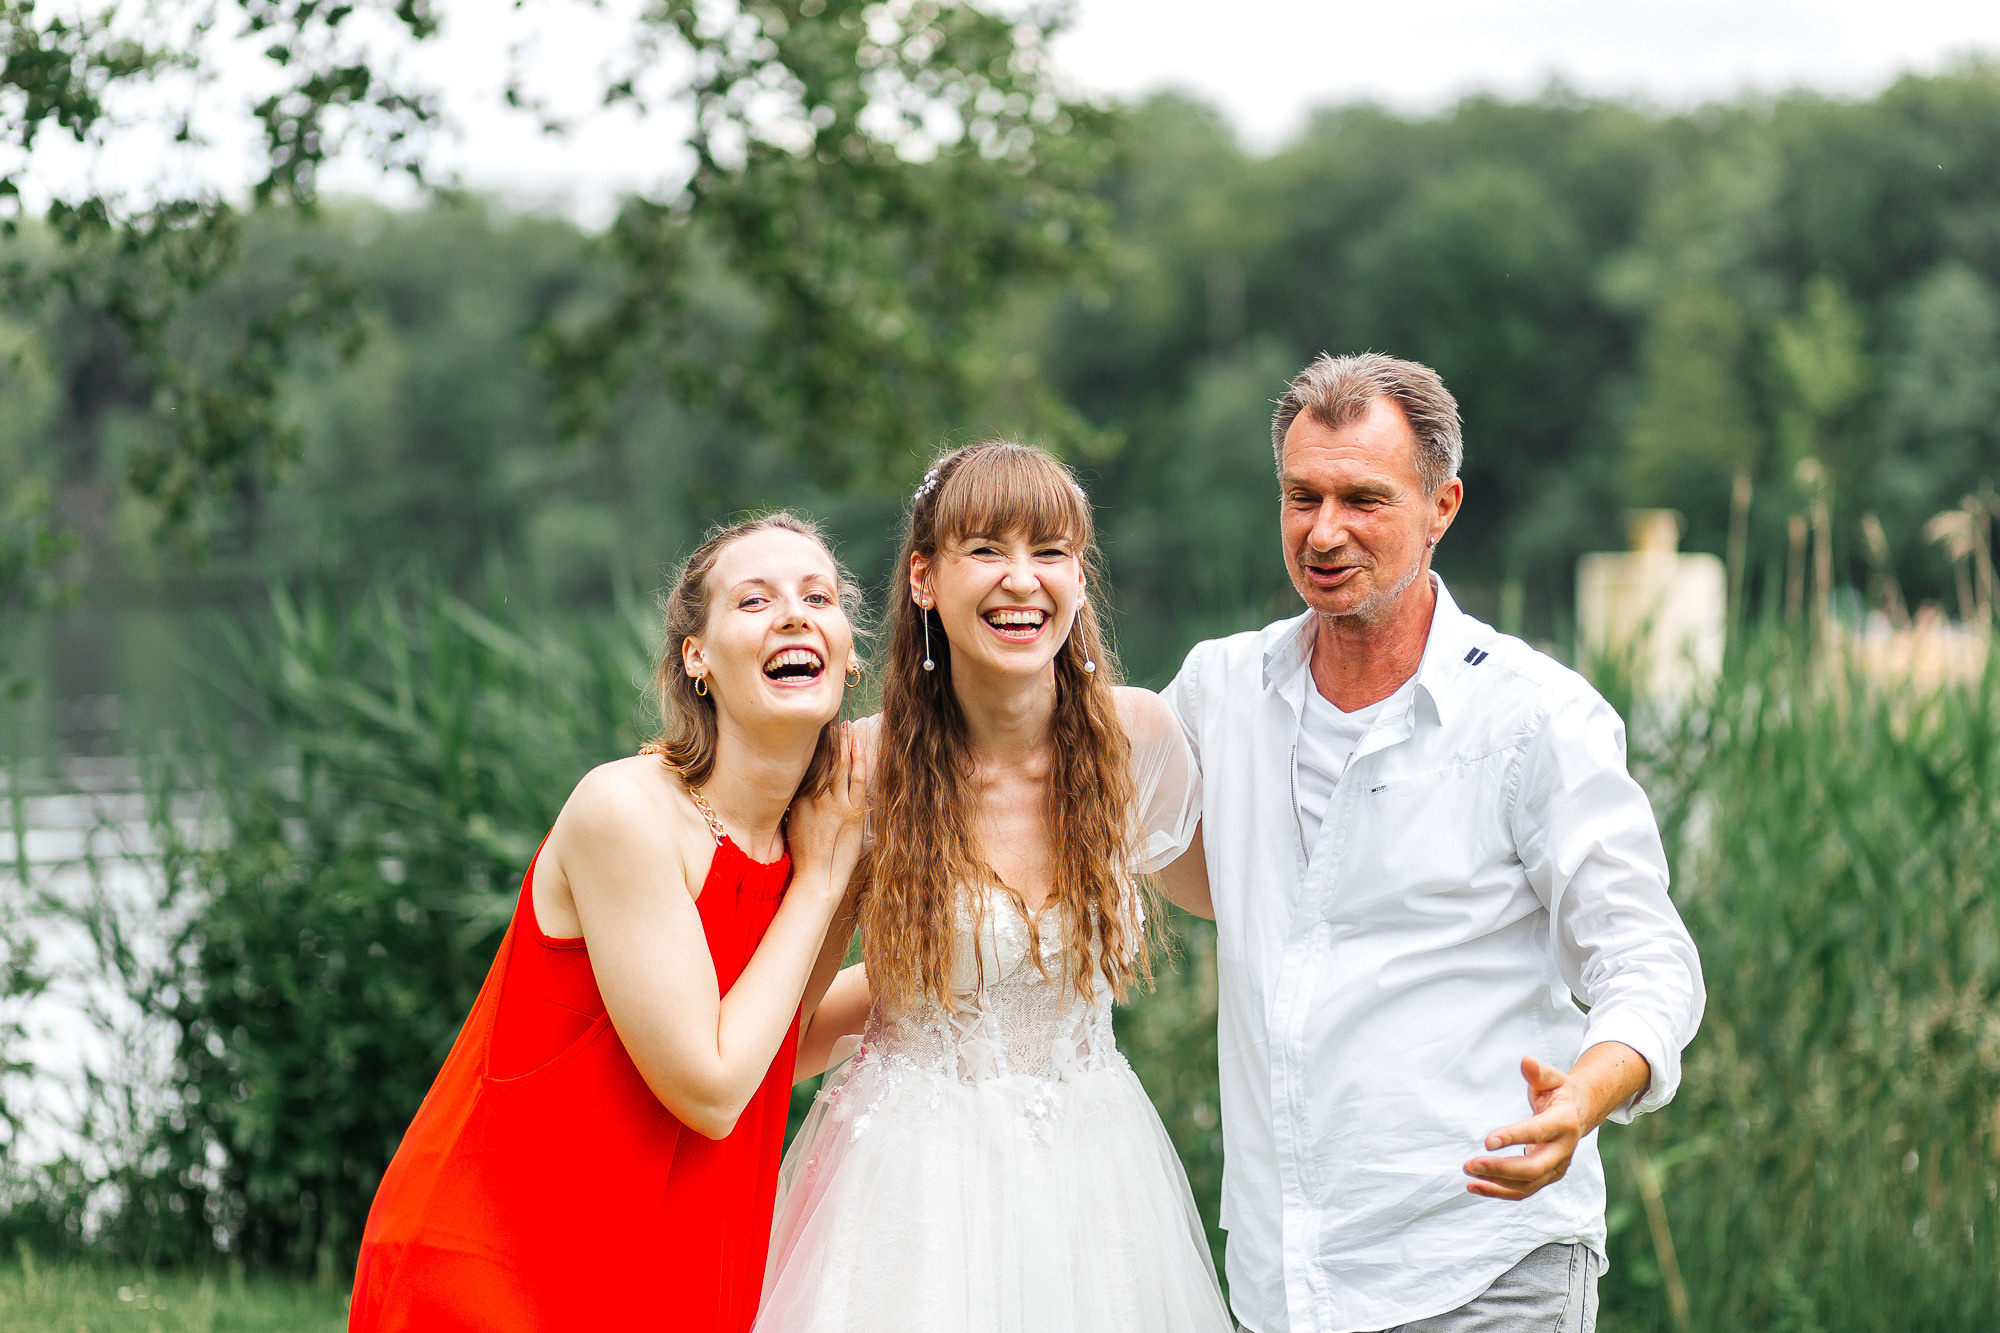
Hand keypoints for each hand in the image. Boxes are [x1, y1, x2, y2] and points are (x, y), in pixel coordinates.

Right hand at [787, 723, 869, 893]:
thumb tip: (795, 786)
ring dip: (844, 744)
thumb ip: (796, 802)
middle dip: (829, 738)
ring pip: (840, 765)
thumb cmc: (803, 854)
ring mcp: (835, 803)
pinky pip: (857, 780)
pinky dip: (859, 760)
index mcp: (799, 797)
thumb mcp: (792, 822)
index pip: (807, 764)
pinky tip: (859, 745)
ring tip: (846, 726)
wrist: (816, 876)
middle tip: (833, 719)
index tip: (815, 730)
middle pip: (823, 759)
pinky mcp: (852, 812)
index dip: (813, 745)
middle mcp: (815, 796)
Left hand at [1463, 1043, 1649, 1200]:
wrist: (1580, 1112)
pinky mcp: (1549, 1176)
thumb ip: (1538, 1072)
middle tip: (1470, 1164)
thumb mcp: (1553, 1078)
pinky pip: (1524, 1190)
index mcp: (1564, 1122)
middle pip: (1533, 1168)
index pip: (1538, 1132)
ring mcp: (1557, 1167)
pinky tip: (1476, 1186)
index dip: (1513, 1137)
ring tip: (1469, 1178)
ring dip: (1497, 1184)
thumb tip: (1526, 1061)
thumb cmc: (1559, 1092)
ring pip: (1528, 1185)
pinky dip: (1500, 1191)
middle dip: (1500, 1169)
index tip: (1487, 1141)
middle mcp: (1563, 1149)